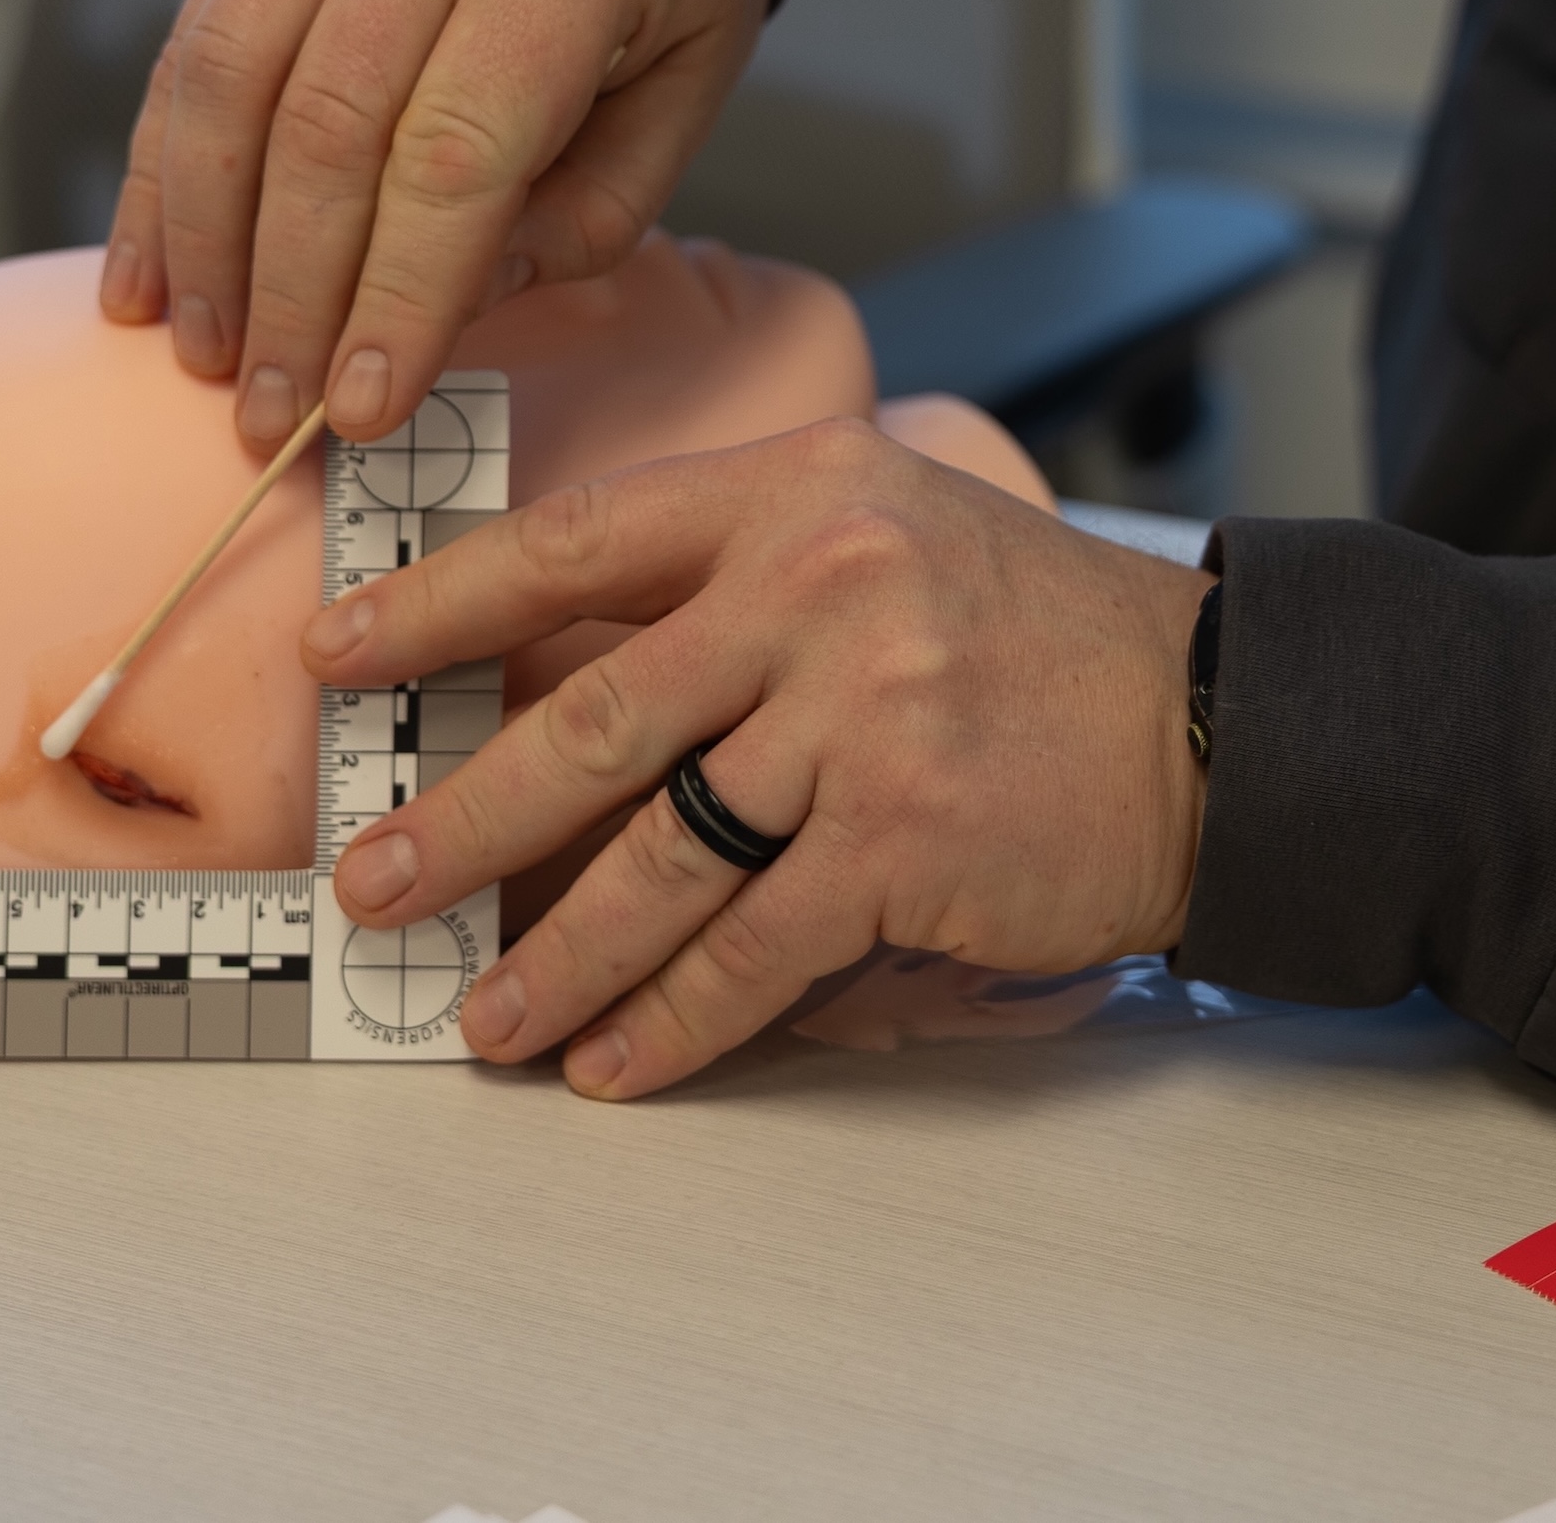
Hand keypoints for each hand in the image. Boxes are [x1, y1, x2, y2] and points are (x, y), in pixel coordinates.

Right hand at [98, 0, 782, 450]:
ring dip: (202, 239)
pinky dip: (162, 164)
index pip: (453, 156)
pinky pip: (197, 38)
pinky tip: (147, 267)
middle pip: (325, 127)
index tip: (362, 413)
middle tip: (271, 418)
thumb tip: (452, 307)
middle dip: (290, 297)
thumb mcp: (695, 79)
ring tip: (204, 355)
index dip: (396, 298)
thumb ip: (589, 208)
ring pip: (229, 77)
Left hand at [299, 421, 1215, 1099]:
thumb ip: (739, 580)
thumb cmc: (1034, 637)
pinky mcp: (905, 839)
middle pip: (590, 717)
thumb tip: (556, 674)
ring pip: (658, 856)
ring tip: (480, 1015)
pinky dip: (672, 1019)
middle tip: (371, 881)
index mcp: (795, 493)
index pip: (577, 544)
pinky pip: (752, 949)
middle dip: (460, 817)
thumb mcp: (888, 534)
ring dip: (553, 953)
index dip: (438, 603)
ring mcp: (862, 715)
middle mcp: (819, 587)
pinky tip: (616, 1062)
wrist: (1218, 719)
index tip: (336, 655)